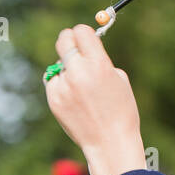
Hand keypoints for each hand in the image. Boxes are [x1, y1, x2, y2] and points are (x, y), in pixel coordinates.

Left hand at [44, 25, 145, 174]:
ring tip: (81, 87)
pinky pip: (53, 81)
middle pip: (64, 40)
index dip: (84, 33)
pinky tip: (74, 98)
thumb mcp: (119, 79)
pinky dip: (61, 84)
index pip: (82, 31)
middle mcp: (79, 73)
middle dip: (69, 41)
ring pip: (58, 64)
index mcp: (99, 64)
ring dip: (67, 69)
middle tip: (74, 47)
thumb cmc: (121, 111)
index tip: (86, 38)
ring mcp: (64, 87)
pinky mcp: (54, 100)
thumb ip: (100, 60)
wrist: (110, 143)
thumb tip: (83, 49)